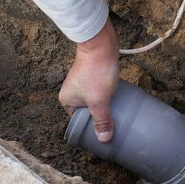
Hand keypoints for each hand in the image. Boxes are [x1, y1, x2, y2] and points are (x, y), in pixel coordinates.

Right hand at [59, 17, 118, 142]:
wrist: (100, 44)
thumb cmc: (96, 71)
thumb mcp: (99, 100)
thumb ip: (101, 120)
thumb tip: (104, 139)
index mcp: (66, 100)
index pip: (79, 121)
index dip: (91, 128)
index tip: (105, 132)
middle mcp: (71, 92)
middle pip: (87, 112)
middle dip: (99, 116)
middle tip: (113, 123)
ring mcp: (82, 82)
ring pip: (94, 101)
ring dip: (105, 105)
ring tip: (117, 111)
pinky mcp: (92, 75)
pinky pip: (99, 91)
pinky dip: (107, 96)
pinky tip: (117, 99)